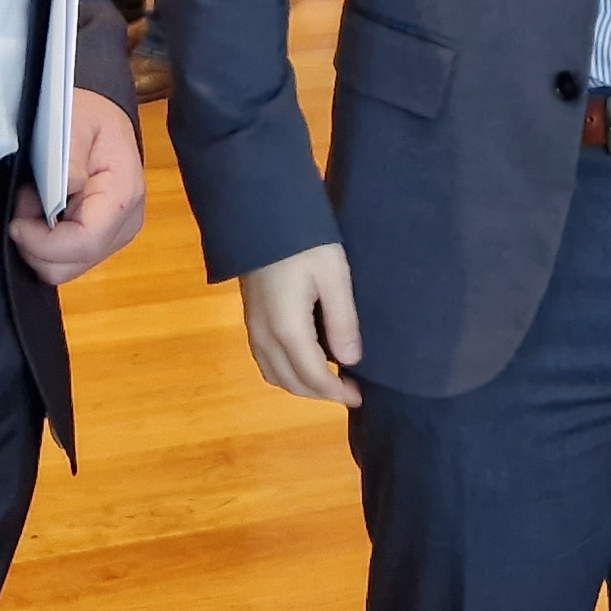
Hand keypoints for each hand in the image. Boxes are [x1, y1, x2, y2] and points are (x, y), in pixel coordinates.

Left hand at [8, 91, 148, 285]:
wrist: (101, 118)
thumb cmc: (88, 117)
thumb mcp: (75, 121)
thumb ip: (70, 158)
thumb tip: (63, 194)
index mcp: (124, 195)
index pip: (85, 242)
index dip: (43, 243)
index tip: (17, 222)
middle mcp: (125, 224)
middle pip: (70, 265)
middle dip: (36, 243)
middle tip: (26, 202)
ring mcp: (113, 237)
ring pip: (64, 269)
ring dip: (38, 243)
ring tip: (34, 203)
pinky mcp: (99, 241)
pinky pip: (64, 260)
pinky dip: (44, 243)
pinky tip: (42, 213)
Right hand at [239, 243, 361, 404]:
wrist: (262, 213)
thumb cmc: (304, 241)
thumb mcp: (334, 276)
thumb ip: (342, 321)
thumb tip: (350, 362)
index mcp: (288, 330)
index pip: (313, 378)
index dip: (337, 393)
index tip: (360, 396)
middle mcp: (265, 336)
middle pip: (291, 382)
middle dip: (320, 394)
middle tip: (349, 390)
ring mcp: (253, 328)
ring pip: (274, 374)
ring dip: (301, 384)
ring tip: (329, 378)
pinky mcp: (250, 317)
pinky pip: (264, 359)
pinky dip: (285, 371)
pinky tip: (304, 359)